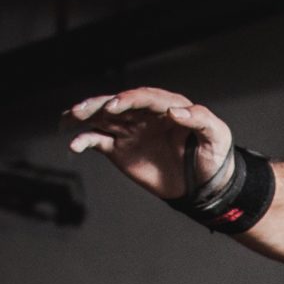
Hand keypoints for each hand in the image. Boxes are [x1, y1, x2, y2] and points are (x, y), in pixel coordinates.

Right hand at [63, 86, 232, 199]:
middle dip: (98, 105)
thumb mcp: (217, 136)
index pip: (144, 97)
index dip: (128, 100)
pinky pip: (98, 141)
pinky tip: (75, 145)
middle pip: (116, 103)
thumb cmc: (214, 157)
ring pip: (102, 118)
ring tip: (67, 119)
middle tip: (81, 109)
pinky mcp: (120, 149)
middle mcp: (144, 115)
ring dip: (83, 117)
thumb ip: (200, 119)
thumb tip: (174, 111)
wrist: (204, 186)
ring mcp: (130, 131)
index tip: (115, 106)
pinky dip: (85, 141)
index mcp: (166, 106)